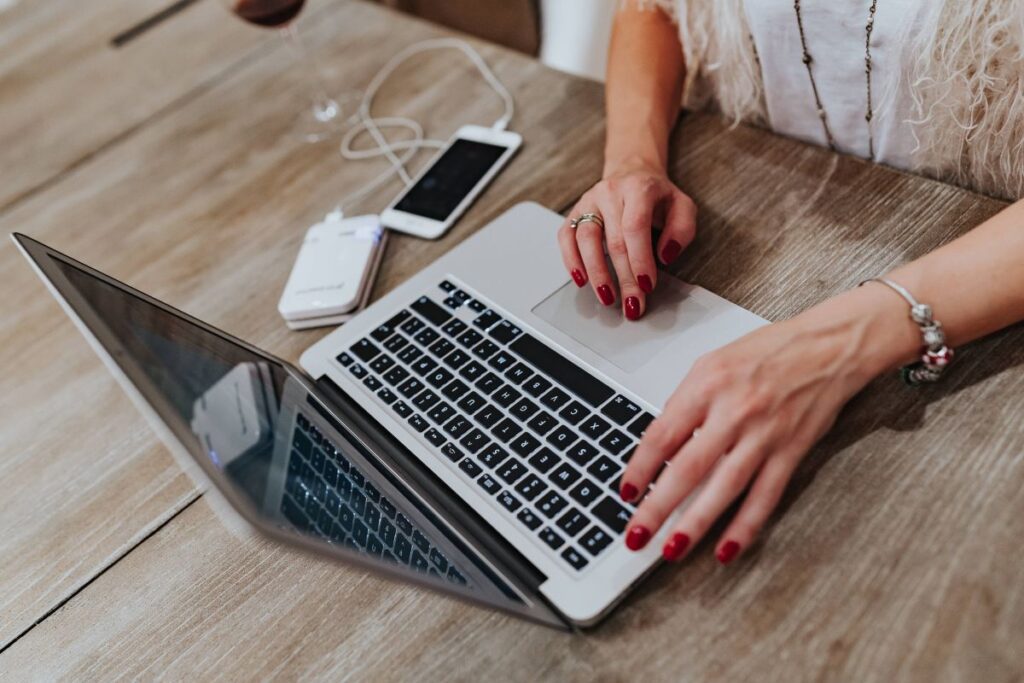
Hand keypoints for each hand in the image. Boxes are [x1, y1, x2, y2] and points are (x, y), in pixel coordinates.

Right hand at [557, 163, 696, 320]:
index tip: (646, 285)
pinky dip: (571, 260)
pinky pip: (566, 237)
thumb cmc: (657, 196)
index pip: (635, 226)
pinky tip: (581, 280)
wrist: (632, 173)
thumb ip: (682, 230)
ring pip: (585, 239)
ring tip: (607, 297)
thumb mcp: (682, 206)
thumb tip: (665, 256)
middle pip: (613, 240)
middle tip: (632, 303)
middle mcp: (610, 192)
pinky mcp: (575, 212)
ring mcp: (589, 202)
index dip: (640, 259)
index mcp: (639, 188)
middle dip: (623, 277)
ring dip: (596, 273)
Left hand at [618, 286, 913, 563]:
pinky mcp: (791, 451)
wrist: (829, 346)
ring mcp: (764, 434)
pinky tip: (726, 549)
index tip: (626, 492)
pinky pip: (764, 496)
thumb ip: (687, 401)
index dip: (640, 468)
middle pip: (687, 467)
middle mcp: (734, 410)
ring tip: (671, 549)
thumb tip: (660, 442)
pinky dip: (745, 526)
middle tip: (636, 534)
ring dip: (695, 523)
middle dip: (657, 506)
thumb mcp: (714, 362)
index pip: (662, 435)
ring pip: (724, 487)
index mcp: (708, 384)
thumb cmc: (770, 351)